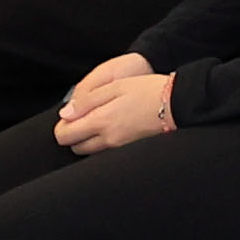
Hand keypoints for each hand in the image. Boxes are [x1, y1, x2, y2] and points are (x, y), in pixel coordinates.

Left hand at [53, 55, 178, 152]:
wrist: (178, 103)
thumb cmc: (148, 90)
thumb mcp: (115, 86)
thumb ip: (87, 101)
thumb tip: (65, 115)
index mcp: (101, 121)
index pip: (66, 136)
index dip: (62, 127)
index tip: (68, 118)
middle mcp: (108, 139)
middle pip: (76, 148)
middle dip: (74, 135)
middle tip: (82, 119)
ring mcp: (120, 148)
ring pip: (91, 153)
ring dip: (88, 141)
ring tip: (99, 123)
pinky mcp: (130, 150)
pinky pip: (107, 153)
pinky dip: (102, 144)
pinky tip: (112, 129)